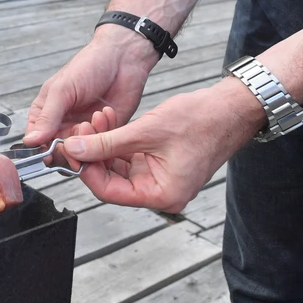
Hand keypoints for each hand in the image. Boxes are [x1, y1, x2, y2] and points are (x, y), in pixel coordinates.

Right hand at [24, 26, 159, 147]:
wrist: (123, 58)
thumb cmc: (88, 66)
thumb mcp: (62, 91)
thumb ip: (47, 118)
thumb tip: (29, 141)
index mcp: (45, 113)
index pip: (37, 141)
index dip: (44, 149)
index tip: (52, 150)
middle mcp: (63, 124)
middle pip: (59, 152)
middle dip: (70, 148)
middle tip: (80, 135)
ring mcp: (85, 130)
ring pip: (81, 153)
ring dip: (89, 139)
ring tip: (96, 117)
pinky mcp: (106, 132)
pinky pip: (103, 147)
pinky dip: (104, 134)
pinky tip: (107, 113)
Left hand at [60, 78, 265, 212]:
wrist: (230, 107)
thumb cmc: (200, 121)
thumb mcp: (146, 131)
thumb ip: (107, 143)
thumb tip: (75, 149)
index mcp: (162, 195)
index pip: (108, 191)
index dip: (86, 170)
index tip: (72, 148)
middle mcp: (160, 192)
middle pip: (110, 179)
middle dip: (93, 152)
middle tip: (81, 128)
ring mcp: (159, 178)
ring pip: (116, 166)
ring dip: (103, 142)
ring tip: (97, 118)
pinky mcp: (158, 163)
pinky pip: (127, 156)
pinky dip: (115, 139)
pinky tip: (108, 119)